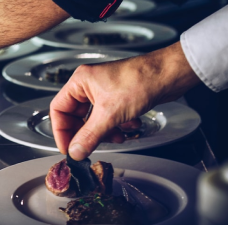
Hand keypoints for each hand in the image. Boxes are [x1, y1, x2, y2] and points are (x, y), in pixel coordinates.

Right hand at [50, 41, 200, 159]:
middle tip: (91, 148)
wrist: (168, 75)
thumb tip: (75, 152)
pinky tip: (130, 126)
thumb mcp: (110, 114)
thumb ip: (89, 136)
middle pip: (77, 117)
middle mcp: (90, 85)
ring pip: (95, 120)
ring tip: (117, 136)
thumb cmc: (140, 80)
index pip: (58, 109)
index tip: (68, 148)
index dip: (61, 131)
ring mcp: (105, 91)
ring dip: (105, 132)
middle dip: (87, 133)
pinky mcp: (119, 98)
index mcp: (80, 82)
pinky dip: (118, 126)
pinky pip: (110, 118)